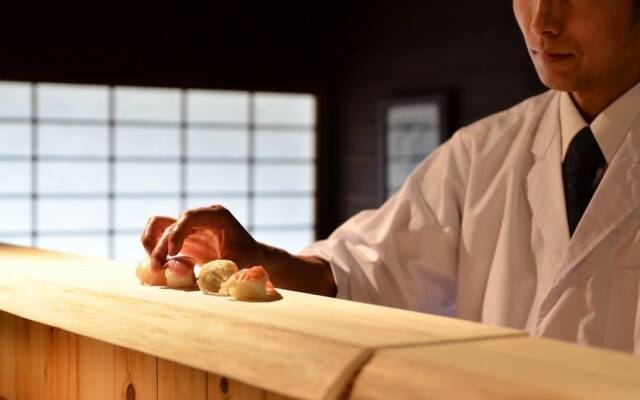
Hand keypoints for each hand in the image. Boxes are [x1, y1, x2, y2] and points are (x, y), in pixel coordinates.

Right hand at [141, 205, 263, 270]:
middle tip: (157, 267)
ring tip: (154, 265)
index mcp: (217, 215)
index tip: (172, 253)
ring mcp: (191, 225)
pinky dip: (155, 248)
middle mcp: (202, 216)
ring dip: (152, 242)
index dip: (177, 233)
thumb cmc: (248, 259)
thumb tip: (199, 278)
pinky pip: (161, 235)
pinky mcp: (184, 236)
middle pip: (172, 223)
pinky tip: (160, 266)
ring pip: (160, 224)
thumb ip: (220, 269)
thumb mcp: (237, 264)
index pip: (189, 216)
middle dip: (161, 245)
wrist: (252, 258)